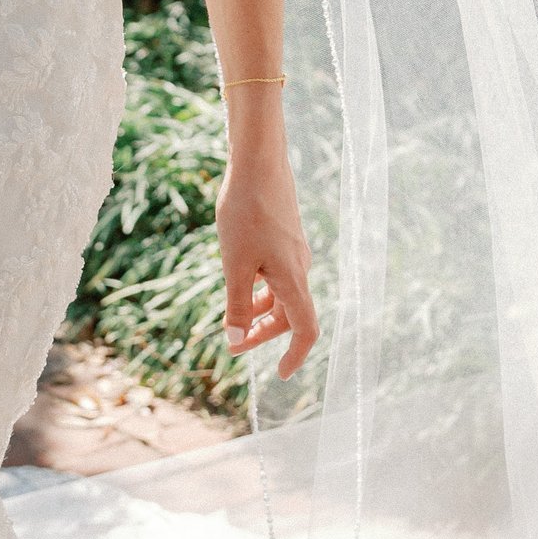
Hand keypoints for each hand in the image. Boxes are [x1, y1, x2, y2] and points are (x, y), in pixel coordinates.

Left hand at [217, 151, 318, 382]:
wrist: (258, 163)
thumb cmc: (245, 212)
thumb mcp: (234, 264)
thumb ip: (237, 305)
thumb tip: (237, 341)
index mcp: (292, 279)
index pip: (305, 330)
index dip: (296, 356)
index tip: (279, 375)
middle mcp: (299, 268)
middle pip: (290, 315)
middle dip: (263, 335)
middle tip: (233, 347)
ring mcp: (293, 252)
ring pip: (282, 295)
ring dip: (260, 312)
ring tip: (232, 320)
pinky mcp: (284, 238)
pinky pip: (277, 275)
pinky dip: (261, 289)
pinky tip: (239, 282)